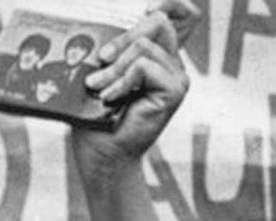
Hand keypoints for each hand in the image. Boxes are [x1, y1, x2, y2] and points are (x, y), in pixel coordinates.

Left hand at [70, 0, 195, 176]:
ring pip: (143, 45)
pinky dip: (121, 79)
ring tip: (98, 87)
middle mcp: (172, 64)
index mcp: (157, 54)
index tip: (145, 6)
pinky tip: (110, 97)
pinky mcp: (175, 91)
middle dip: (121, 38)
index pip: (179, 12)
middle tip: (101, 61)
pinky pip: (143, 65)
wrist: (102, 152)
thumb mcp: (101, 67)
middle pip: (156, 21)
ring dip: (114, 66)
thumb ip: (114, 41)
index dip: (169, 2)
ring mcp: (177, 77)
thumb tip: (109, 13)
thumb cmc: (96, 112)